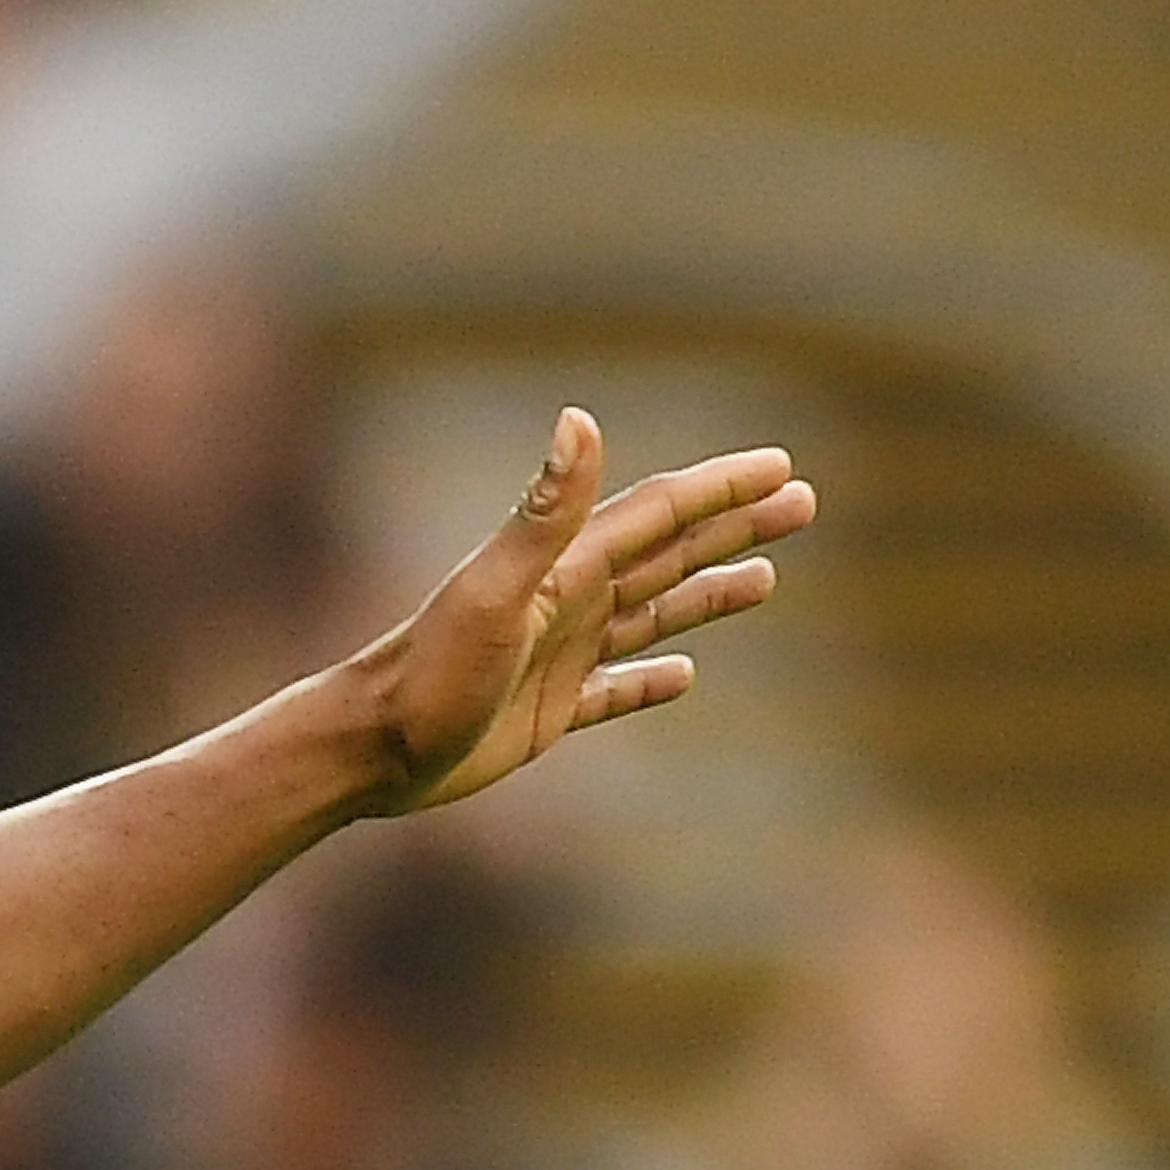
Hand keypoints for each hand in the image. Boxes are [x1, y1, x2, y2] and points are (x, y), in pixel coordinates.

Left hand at [349, 408, 811, 818]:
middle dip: (734, 527)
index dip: (721, 489)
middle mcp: (566, 603)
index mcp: (564, 570)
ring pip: (652, 614)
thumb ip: (544, 513)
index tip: (780, 466)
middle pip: (668, 554)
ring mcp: (557, 656)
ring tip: (766, 576)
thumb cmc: (426, 674)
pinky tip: (683, 675)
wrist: (368, 751)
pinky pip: (614, 689)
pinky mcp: (546, 711)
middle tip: (802, 502)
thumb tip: (579, 418)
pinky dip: (650, 680)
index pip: (658, 515)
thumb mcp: (493, 590)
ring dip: (708, 592)